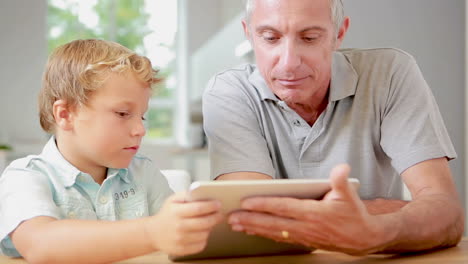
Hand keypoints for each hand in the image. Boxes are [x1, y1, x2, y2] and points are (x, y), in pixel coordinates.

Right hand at [146, 192, 222, 255]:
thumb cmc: (167, 214)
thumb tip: (202, 192)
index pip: (198, 208)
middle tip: (219, 214)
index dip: (211, 206)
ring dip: (210, 228)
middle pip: (204, 223)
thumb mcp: (173, 200)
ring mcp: (180, 240)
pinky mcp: (182, 250)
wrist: (154, 233)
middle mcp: (178, 227)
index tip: (218, 204)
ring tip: (207, 223)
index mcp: (176, 212)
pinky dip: (204, 238)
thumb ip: (187, 194)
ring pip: (204, 234)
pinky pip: (201, 245)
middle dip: (215, 217)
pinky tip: (201, 232)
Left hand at [227, 164, 386, 254]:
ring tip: (235, 225)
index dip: (265, 205)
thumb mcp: (349, 195)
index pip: (284, 207)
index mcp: (314, 212)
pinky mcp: (302, 240)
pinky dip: (264, 235)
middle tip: (231, 217)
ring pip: (273, 232)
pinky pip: (279, 238)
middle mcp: (306, 226)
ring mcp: (303, 235)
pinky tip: (252, 232)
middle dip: (250, 220)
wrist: (363, 238)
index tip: (247, 202)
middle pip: (273, 222)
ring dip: (253, 229)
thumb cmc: (354, 214)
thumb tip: (341, 169)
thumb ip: (341, 181)